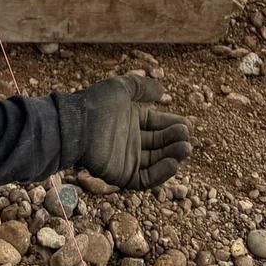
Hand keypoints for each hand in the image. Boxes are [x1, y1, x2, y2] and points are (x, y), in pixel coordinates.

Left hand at [72, 75, 190, 189]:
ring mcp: (128, 159)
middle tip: (188, 136)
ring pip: (157, 160)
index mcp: (132, 120)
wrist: (77, 125)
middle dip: (175, 140)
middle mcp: (131, 140)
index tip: (187, 124)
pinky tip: (173, 163)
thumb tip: (163, 91)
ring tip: (186, 148)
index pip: (158, 124)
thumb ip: (142, 87)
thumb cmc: (97, 103)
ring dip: (172, 155)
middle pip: (160, 143)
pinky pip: (146, 178)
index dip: (173, 124)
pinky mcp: (123, 175)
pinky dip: (161, 173)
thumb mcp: (122, 87)